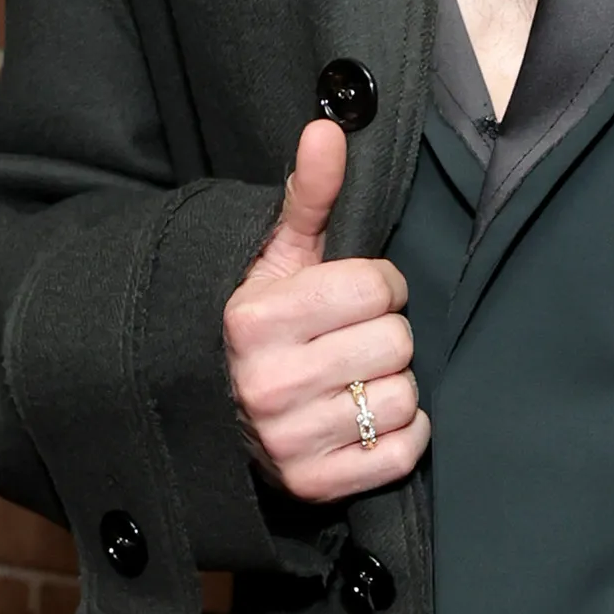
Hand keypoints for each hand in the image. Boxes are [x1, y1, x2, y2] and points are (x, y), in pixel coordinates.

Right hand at [223, 120, 424, 499]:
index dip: (380, 286)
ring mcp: (291, 440)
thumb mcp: (272, 258)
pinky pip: (403, 449)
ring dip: (392, 385)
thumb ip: (308, 196)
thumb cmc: (253, 326)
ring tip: (355, 380)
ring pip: (404, 397)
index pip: (376, 288)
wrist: (209, 412)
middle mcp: (268, 383)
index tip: (357, 296)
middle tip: (352, 341)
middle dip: (384, 335)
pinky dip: (401, 434)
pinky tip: (367, 417)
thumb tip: (329, 129)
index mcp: (255, 319)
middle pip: (396, 342)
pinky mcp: (314, 485)